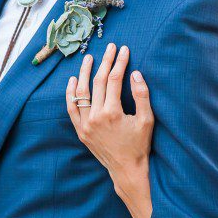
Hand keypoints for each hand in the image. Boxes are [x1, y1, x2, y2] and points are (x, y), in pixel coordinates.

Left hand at [66, 43, 153, 191]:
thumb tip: (135, 73)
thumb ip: (141, 95)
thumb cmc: (139, 145)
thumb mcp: (147, 120)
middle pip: (98, 82)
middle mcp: (95, 117)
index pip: (114, 80)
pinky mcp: (81, 131)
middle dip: (105, 62)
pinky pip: (71, 109)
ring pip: (81, 93)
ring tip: (89, 58)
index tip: (123, 50)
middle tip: (109, 48)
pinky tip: (73, 81)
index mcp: (112, 113)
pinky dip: (71, 94)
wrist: (126, 169)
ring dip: (84, 73)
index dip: (119, 62)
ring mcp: (85, 125)